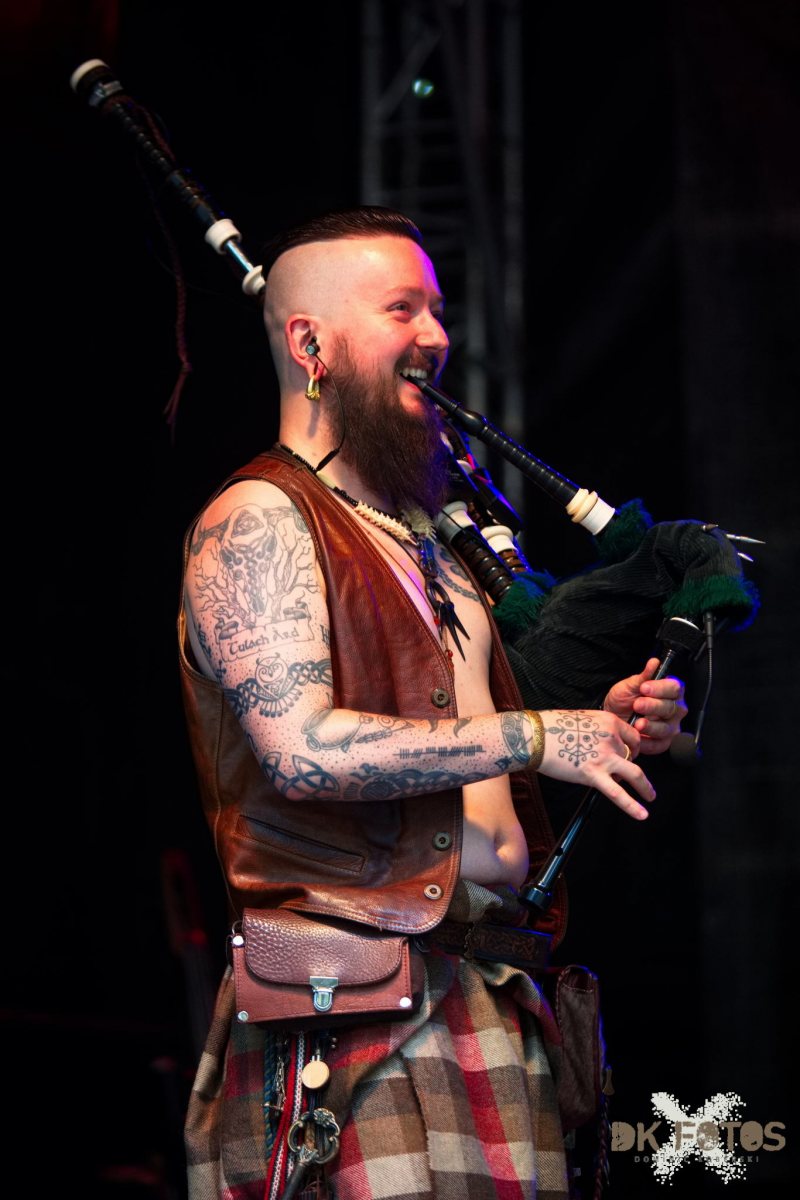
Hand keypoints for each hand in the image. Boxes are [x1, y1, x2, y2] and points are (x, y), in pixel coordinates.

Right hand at [537, 709, 653, 819]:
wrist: (535, 736)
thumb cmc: (551, 726)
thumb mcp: (582, 718)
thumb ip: (597, 730)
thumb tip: (600, 742)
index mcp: (609, 721)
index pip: (632, 737)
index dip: (631, 748)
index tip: (629, 754)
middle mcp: (611, 738)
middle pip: (632, 755)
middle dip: (630, 764)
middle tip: (629, 773)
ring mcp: (604, 757)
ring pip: (635, 774)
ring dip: (645, 787)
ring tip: (650, 796)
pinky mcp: (593, 774)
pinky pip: (618, 793)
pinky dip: (632, 806)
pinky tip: (642, 814)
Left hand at [604, 658, 686, 754]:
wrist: (612, 717)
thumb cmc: (623, 700)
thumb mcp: (629, 686)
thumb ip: (643, 676)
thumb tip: (654, 662)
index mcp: (670, 691)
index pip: (674, 688)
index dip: (660, 688)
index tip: (644, 687)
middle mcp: (675, 709)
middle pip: (672, 708)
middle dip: (653, 706)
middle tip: (637, 705)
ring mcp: (670, 727)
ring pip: (667, 728)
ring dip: (651, 726)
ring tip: (637, 723)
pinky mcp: (663, 742)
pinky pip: (660, 744)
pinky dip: (648, 741)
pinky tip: (637, 736)